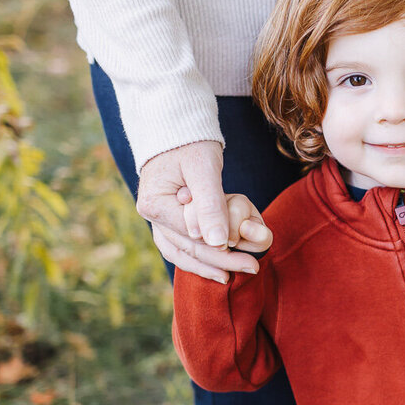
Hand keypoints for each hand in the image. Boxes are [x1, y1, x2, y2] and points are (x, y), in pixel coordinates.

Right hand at [135, 140, 259, 281]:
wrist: (177, 127)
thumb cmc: (191, 142)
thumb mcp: (204, 169)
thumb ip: (210, 205)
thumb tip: (216, 242)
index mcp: (155, 204)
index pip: (193, 237)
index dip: (222, 250)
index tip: (250, 258)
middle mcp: (151, 216)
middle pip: (189, 248)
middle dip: (222, 260)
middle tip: (253, 268)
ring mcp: (157, 219)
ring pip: (182, 253)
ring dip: (209, 266)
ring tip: (234, 276)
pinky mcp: (168, 219)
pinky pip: (181, 246)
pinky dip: (199, 259)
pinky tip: (219, 269)